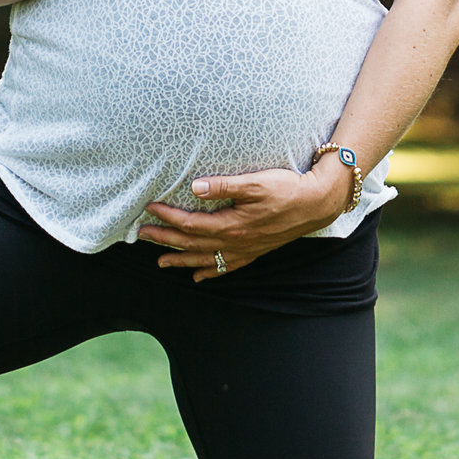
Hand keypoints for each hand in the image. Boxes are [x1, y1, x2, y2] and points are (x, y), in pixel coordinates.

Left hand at [138, 160, 348, 280]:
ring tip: (161, 262)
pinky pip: (227, 267)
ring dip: (181, 260)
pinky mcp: (254, 252)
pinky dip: (210, 272)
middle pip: (192, 244)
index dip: (168, 217)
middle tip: (142, 236)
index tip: (150, 208)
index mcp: (231, 224)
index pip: (190, 224)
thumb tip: (195, 188)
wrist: (316, 204)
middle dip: (165, 240)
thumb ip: (224, 186)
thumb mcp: (255, 182)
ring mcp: (245, 250)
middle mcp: (235, 242)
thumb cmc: (286, 189)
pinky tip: (199, 276)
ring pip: (206, 259)